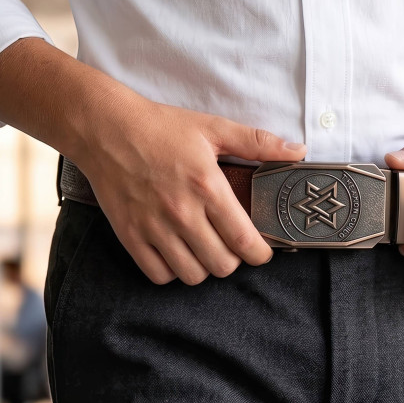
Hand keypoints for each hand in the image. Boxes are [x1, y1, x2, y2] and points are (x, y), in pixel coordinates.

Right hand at [0, 38, 306, 285]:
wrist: (106, 128)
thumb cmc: (162, 127)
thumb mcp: (214, 128)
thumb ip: (258, 143)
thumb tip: (298, 151)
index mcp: (208, 187)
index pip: (245, 242)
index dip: (261, 255)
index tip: (262, 252)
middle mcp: (182, 212)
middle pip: (221, 265)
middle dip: (232, 260)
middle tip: (229, 246)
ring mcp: (154, 227)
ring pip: (192, 275)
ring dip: (203, 268)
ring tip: (203, 250)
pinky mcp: (130, 236)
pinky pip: (159, 274)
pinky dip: (171, 270)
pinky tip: (176, 252)